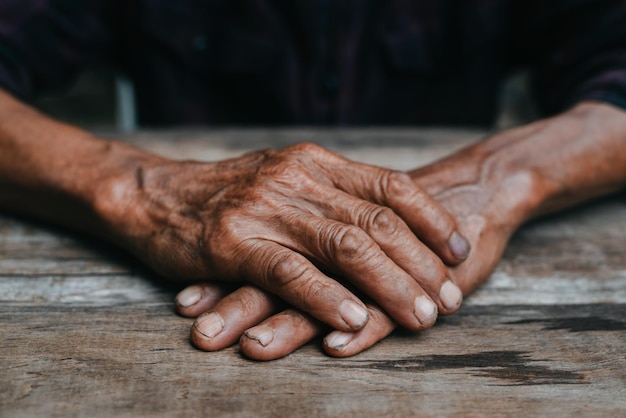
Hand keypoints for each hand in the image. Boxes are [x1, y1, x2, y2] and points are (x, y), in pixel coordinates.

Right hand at [176, 122, 551, 358]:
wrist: (156, 195)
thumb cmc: (230, 193)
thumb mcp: (285, 178)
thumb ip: (332, 193)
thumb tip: (389, 221)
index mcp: (314, 162)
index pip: (390, 186)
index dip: (432, 219)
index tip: (460, 250)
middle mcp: (295, 178)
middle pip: (376, 221)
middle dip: (421, 264)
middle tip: (450, 298)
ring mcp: (265, 209)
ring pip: (343, 247)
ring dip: (389, 286)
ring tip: (422, 316)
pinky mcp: (233, 243)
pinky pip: (290, 273)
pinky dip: (327, 298)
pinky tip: (354, 322)